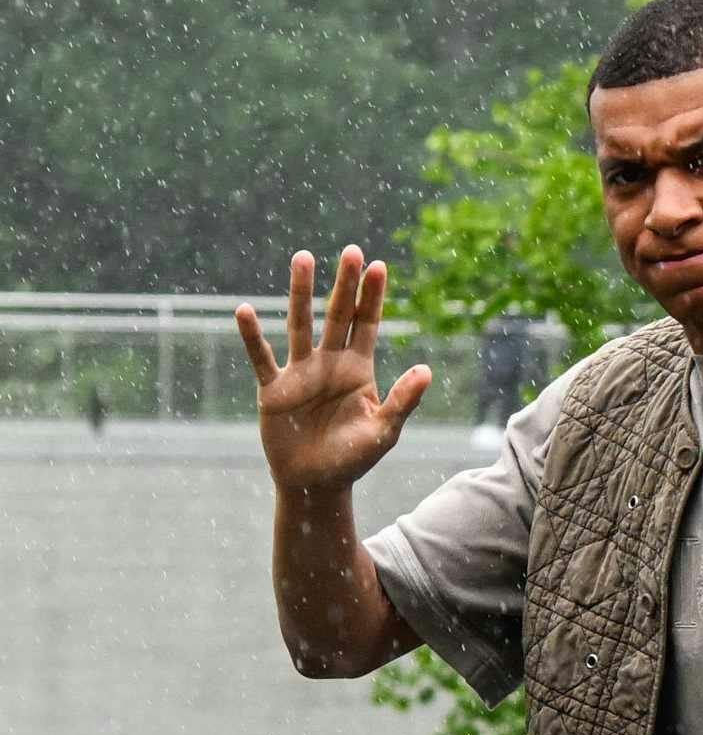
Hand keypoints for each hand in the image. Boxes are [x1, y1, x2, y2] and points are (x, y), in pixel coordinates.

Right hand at [236, 246, 430, 493]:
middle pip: (337, 315)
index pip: (367, 324)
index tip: (379, 266)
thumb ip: (403, 400)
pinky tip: (244, 311)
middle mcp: (329, 363)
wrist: (316, 484)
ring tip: (303, 258)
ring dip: (301, 293)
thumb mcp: (384, 431)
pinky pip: (261, 359)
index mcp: (358, 370)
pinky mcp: (274, 390)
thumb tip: (426, 369)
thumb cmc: (353, 459)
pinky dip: (252, 337)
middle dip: (345, 284)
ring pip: (300, 325)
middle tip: (351, 250)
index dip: (373, 297)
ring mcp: (300, 373)